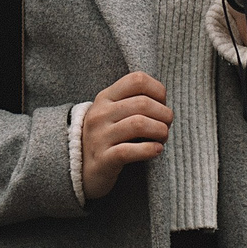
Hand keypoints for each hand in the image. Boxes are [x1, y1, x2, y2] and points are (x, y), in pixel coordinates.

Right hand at [81, 72, 171, 200]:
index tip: (162, 105)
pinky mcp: (103, 159)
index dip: (158, 91)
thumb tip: (163, 102)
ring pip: (139, 124)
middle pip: (143, 103)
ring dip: (160, 131)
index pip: (137, 80)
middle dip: (164, 115)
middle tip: (167, 126)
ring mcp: (100, 137)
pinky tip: (157, 150)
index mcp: (105, 97)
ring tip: (163, 137)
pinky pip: (129, 151)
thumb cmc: (106, 137)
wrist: (79, 167)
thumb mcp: (112, 113)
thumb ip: (132, 102)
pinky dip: (149, 150)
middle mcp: (100, 114)